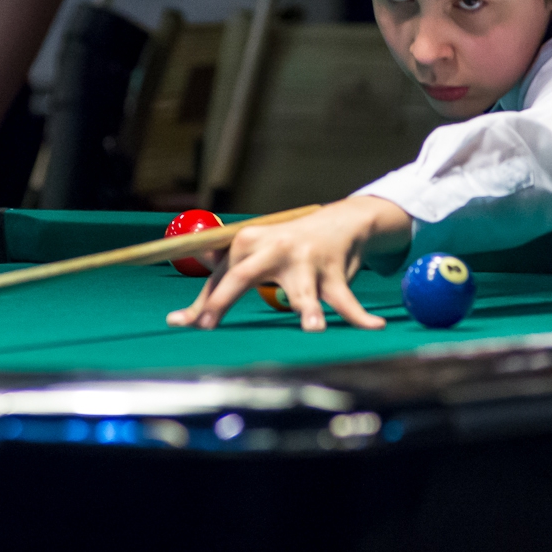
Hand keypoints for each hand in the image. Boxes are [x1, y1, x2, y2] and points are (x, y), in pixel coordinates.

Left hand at [168, 196, 414, 333]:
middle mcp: (275, 248)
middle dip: (224, 299)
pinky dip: (361, 316)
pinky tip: (375, 327)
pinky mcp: (335, 272)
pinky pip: (346, 299)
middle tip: (206, 325)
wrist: (339, 221)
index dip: (203, 304)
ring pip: (302, 291)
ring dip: (309, 311)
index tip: (182, 325)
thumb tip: (176, 317)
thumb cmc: (286, 248)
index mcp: (249, 243)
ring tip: (313, 330)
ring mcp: (307, 261)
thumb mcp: (252, 256)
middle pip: (243, 275)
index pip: (221, 278)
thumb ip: (220, 282)